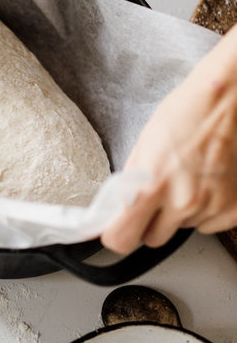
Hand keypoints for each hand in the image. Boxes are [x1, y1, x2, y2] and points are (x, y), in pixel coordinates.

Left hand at [101, 26, 236, 253]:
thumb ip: (131, 184)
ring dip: (180, 212)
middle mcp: (183, 202)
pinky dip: (205, 210)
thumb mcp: (143, 146)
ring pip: (182, 229)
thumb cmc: (185, 115)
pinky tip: (206, 184)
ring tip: (187, 180)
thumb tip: (119, 209)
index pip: (121, 238)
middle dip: (150, 222)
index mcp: (152, 186)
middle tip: (157, 197)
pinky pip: (208, 224)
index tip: (118, 228)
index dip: (117, 234)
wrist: (225, 102)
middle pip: (152, 239)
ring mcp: (210, 207)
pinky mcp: (233, 210)